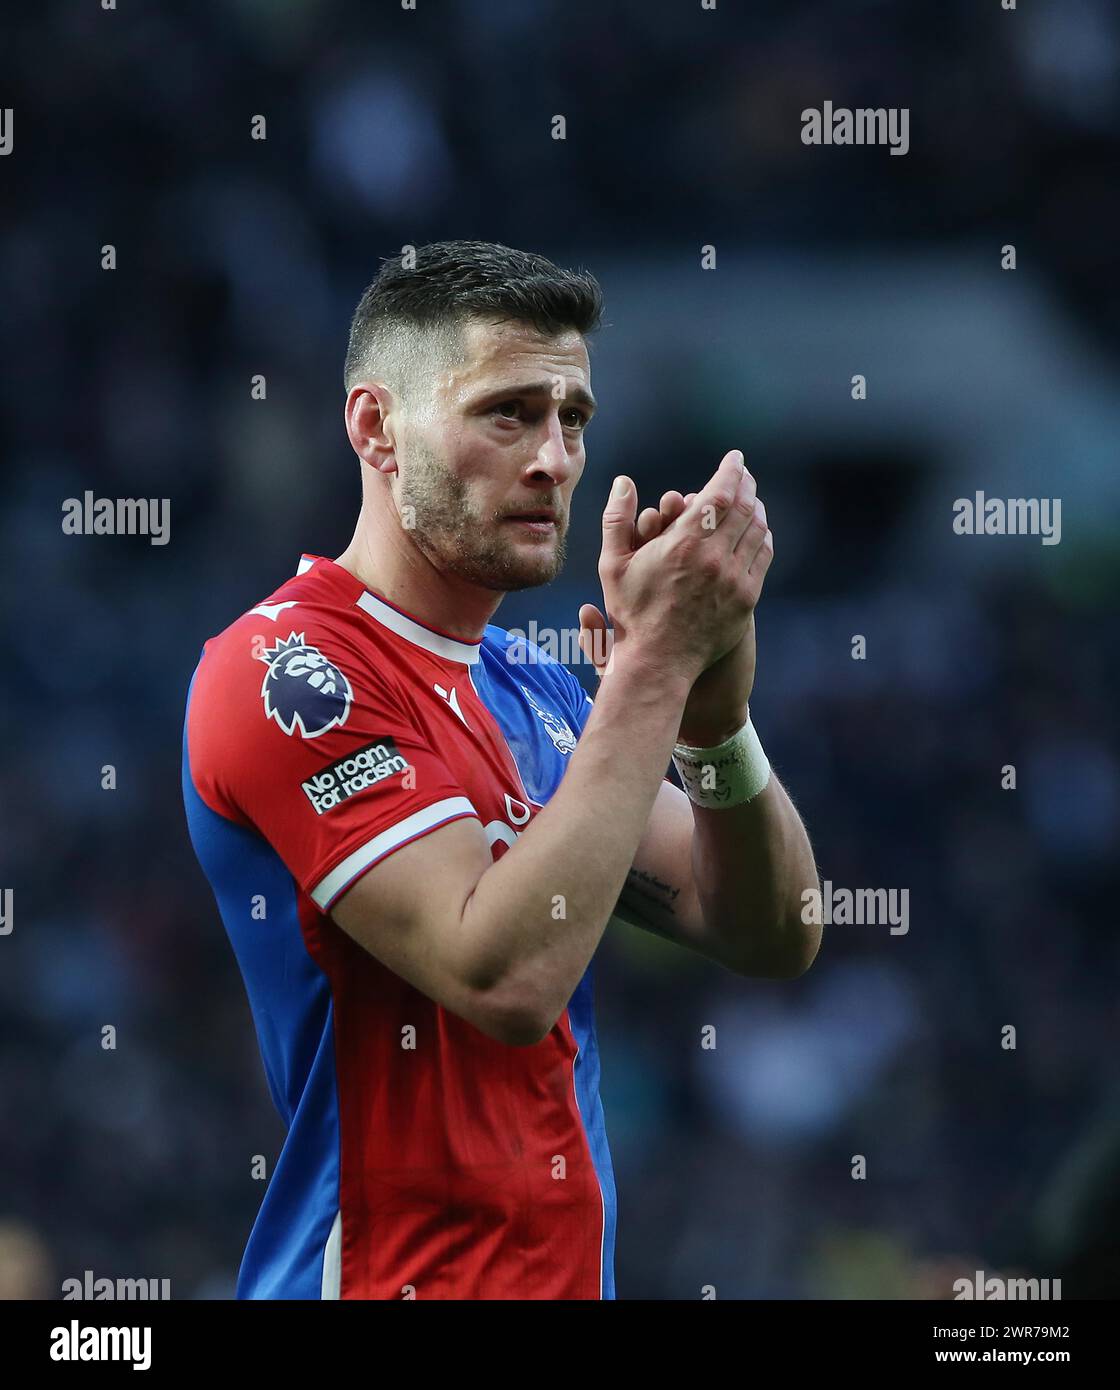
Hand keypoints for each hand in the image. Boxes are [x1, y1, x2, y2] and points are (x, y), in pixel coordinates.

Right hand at [580, 455, 773, 743]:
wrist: (659, 661)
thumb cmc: (631, 613)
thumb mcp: (613, 564)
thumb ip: (617, 519)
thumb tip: (624, 482)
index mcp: (684, 544)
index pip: (721, 493)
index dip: (731, 471)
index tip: (734, 459)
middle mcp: (715, 558)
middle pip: (744, 508)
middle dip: (747, 485)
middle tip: (744, 475)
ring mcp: (735, 579)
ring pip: (758, 531)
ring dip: (757, 509)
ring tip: (751, 500)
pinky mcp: (747, 599)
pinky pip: (762, 558)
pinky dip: (763, 538)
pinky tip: (758, 532)